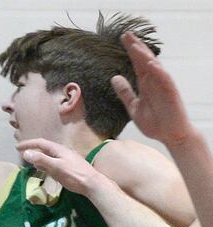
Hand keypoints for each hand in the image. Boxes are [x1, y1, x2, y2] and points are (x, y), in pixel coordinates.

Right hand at [17, 139, 103, 195]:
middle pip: (43, 148)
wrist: (91, 184)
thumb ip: (42, 160)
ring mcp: (63, 160)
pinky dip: (42, 164)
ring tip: (27, 160)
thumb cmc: (74, 174)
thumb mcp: (57, 166)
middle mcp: (60, 153)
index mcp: (58, 149)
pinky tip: (40, 169)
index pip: (40, 143)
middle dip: (32, 149)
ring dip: (36, 157)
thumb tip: (26, 153)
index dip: (28, 144)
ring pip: (47, 156)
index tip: (17, 147)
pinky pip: (50, 163)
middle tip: (20, 152)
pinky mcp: (64, 168)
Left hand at [111, 31, 194, 146]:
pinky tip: (151, 63)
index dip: (130, 51)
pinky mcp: (170, 93)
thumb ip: (125, 92)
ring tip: (135, 45)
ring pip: (154, 67)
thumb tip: (114, 77)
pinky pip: (164, 79)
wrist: (169, 135)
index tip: (122, 39)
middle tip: (126, 34)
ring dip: (145, 56)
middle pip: (144, 60)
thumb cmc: (154, 122)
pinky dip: (158, 71)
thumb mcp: (133, 107)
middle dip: (136, 47)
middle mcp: (154, 82)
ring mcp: (163, 86)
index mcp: (145, 84)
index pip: (136, 64)